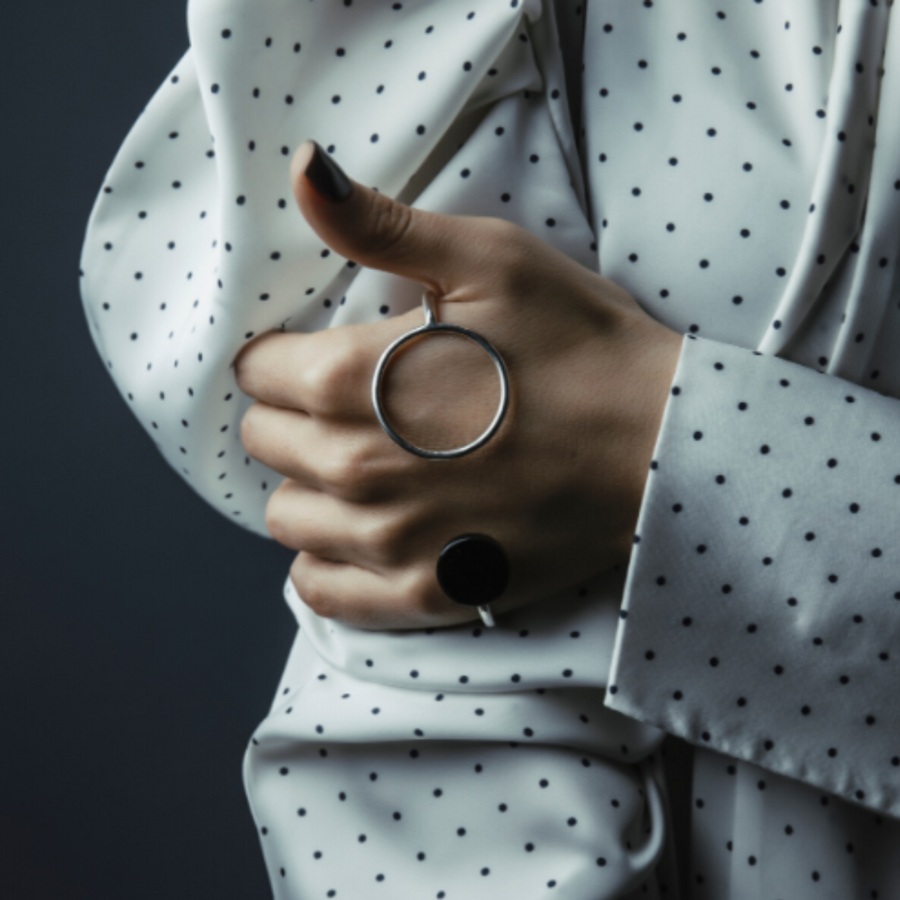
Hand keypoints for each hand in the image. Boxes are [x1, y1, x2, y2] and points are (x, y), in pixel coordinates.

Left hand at [234, 141, 682, 630]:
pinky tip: (365, 534)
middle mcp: (353, 468)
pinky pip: (325, 592)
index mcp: (349, 380)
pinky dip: (328, 563)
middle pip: (265, 445)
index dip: (286, 357)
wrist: (659, 446)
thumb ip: (380, 224)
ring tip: (365, 468)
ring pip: (287, 517)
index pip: (256, 374)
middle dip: (295, 418)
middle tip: (354, 406)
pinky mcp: (424, 592)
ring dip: (311, 488)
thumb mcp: (488, 259)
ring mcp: (388, 541)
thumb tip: (302, 169)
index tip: (326, 355)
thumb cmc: (580, 346)